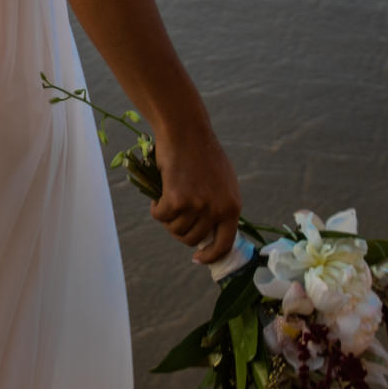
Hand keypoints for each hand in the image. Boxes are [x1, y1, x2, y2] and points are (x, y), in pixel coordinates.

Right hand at [149, 118, 241, 265]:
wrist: (185, 131)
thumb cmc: (202, 152)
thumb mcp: (222, 181)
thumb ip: (220, 205)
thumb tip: (210, 231)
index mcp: (232, 206)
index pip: (225, 244)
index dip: (210, 255)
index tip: (197, 258)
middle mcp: (217, 209)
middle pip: (192, 239)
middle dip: (179, 231)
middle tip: (172, 217)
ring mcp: (197, 206)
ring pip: (175, 228)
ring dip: (166, 219)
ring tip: (165, 202)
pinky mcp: (177, 200)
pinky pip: (160, 216)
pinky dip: (155, 209)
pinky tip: (156, 197)